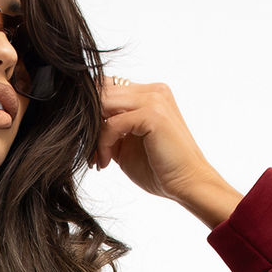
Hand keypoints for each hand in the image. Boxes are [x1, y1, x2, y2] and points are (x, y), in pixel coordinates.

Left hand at [88, 76, 220, 203]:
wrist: (187, 183)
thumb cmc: (160, 168)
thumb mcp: (127, 144)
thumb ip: (110, 129)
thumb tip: (83, 126)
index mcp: (149, 94)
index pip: (107, 88)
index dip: (91, 114)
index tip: (88, 145)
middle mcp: (153, 91)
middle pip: (102, 93)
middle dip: (88, 125)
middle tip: (88, 154)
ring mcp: (154, 99)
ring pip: (104, 105)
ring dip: (94, 135)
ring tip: (98, 159)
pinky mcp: (153, 114)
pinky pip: (112, 124)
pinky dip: (103, 144)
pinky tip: (107, 163)